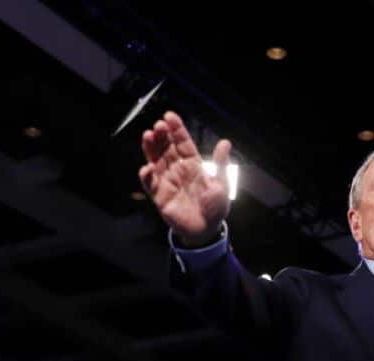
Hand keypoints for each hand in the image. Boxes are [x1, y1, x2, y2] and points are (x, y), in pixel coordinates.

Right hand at [139, 111, 231, 243]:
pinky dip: (148, 176)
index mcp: (193, 165)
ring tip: (147, 136)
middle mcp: (178, 170)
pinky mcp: (160, 196)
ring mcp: (167, 182)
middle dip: (161, 136)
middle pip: (166, 149)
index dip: (176, 130)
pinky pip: (151, 184)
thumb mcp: (221, 184)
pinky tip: (147, 167)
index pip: (182, 143)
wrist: (207, 230)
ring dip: (150, 149)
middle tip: (158, 125)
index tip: (169, 116)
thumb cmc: (215, 207)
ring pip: (155, 161)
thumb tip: (225, 142)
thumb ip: (221, 164)